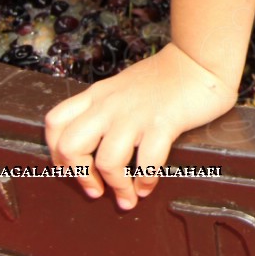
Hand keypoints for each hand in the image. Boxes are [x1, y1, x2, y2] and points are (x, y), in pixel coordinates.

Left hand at [44, 43, 236, 209]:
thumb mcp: (123, 85)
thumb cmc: (167, 75)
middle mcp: (110, 105)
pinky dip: (146, 181)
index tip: (72, 170)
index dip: (56, 154)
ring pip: (107, 161)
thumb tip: (98, 140)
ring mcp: (136, 114)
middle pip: (70, 146)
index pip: (54, 124)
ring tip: (128, 197)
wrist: (200, 58)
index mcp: (98, 95)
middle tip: (95, 189)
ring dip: (117, 186)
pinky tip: (149, 186)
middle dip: (79, 176)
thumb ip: (107, 106)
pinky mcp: (164, 122)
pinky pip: (147, 162)